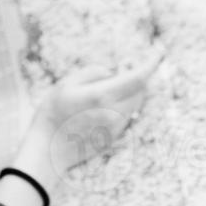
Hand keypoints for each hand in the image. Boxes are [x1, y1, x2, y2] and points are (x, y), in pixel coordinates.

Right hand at [14, 48, 164, 188]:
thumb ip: (92, 72)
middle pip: (141, 91)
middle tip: (124, 70)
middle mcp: (114, 113)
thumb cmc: (52, 114)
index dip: (150, 64)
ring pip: (135, 105)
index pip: (137, 77)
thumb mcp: (65, 84)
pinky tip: (101, 109)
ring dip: (130, 93)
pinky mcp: (113, 139)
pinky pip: (126, 118)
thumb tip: (111, 72)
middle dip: (139, 78)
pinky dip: (122, 107)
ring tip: (106, 91)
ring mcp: (115, 128)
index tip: (158, 54)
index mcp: (102, 95)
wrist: (47, 151)